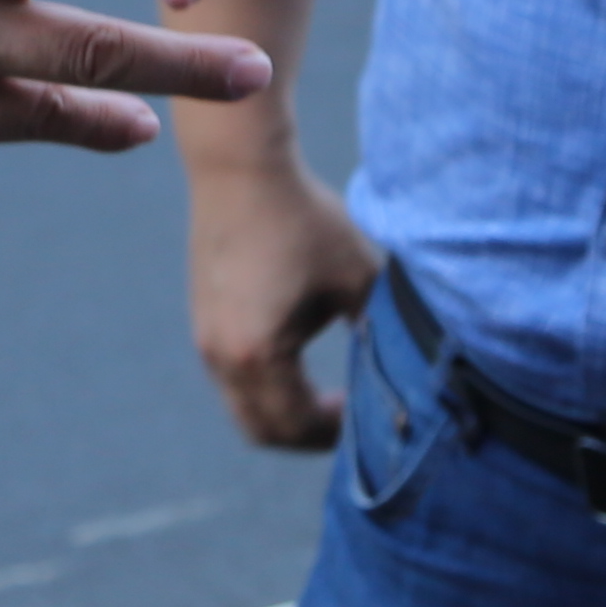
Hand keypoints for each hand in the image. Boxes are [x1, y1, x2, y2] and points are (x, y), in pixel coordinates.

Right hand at [185, 154, 379, 449]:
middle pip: (262, 430)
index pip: (296, 425)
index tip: (371, 418)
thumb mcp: (357, 280)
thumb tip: (402, 373)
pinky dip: (266, 387)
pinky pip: (233, 378)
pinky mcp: (203, 322)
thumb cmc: (303, 220)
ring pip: (244, 406)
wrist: (240, 170)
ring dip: (285, 411)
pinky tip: (298, 362)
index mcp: (258, 353)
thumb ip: (379, 332)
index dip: (336, 433)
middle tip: (349, 422)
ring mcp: (206, 341)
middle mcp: (222, 357)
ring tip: (328, 396)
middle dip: (307, 436)